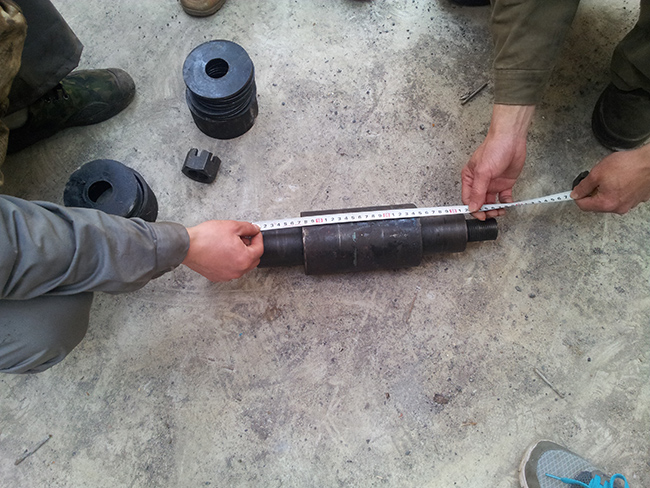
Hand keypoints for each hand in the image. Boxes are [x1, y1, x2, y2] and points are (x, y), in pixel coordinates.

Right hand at [182, 220, 263, 281]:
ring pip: (242, 266)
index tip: (254, 233)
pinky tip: (223, 252)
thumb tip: (254, 229)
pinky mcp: (218, 277)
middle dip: (251, 248)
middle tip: (243, 237)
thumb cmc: (206, 238)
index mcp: (244, 259)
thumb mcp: (232, 226)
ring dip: (241, 255)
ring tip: (230, 244)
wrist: (187, 246)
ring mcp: (227, 276)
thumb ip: (248, 227)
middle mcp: (238, 271)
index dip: (258, 238)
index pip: (260, 249)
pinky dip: (230, 262)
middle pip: (253, 260)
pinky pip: (230, 270)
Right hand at [461, 104, 534, 219]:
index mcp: (470, 179)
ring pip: (491, 202)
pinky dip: (506, 203)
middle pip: (480, 203)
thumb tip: (472, 207)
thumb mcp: (483, 172)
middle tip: (492, 214)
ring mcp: (492, 184)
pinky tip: (507, 204)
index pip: (468, 199)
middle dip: (485, 211)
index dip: (473, 209)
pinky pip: (504, 198)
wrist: (511, 139)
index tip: (480, 216)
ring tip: (500, 211)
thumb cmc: (494, 149)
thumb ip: (477, 191)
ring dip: (495, 209)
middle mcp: (480, 183)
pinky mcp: (504, 183)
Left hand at [571, 144, 649, 213]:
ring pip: (609, 201)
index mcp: (606, 204)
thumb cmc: (628, 165)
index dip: (577, 196)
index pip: (583, 206)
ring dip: (606, 191)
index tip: (576, 190)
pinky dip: (618, 190)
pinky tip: (621, 179)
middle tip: (596, 179)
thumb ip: (584, 186)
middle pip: (596, 205)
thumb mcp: (597, 173)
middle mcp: (618, 208)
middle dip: (593, 193)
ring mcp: (629, 205)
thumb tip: (575, 193)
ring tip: (611, 177)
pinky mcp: (637, 199)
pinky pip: (621, 197)